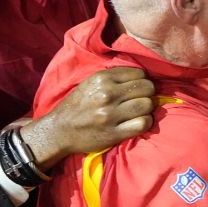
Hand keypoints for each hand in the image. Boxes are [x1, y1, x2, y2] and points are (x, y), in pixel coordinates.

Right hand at [19, 67, 155, 169]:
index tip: (137, 88)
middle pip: (147, 88)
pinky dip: (145, 123)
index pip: (140, 73)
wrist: (59, 130)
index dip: (142, 80)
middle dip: (148, 94)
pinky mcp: (114, 133)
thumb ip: (113, 77)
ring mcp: (110, 114)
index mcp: (102, 79)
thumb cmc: (77, 105)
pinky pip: (143, 124)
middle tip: (141, 100)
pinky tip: (139, 123)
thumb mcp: (91, 83)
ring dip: (147, 109)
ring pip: (147, 105)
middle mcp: (107, 94)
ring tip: (140, 112)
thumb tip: (141, 76)